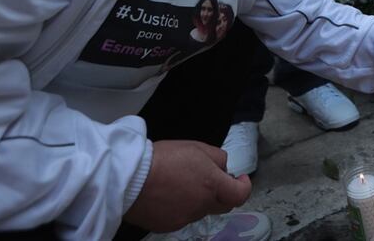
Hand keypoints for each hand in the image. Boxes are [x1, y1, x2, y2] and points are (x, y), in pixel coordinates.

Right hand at [123, 140, 251, 232]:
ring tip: (181, 182)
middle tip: (213, 180)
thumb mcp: (197, 147)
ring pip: (200, 210)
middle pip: (223, 205)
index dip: (244, 186)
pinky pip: (181, 217)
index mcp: (212, 185)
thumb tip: (223, 168)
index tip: (240, 179)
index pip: (240, 195)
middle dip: (223, 193)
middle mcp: (201, 206)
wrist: (130, 178)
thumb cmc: (163, 159)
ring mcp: (185, 218)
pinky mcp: (168, 225)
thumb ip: (218, 158)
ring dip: (199, 199)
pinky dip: (180, 207)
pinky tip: (168, 194)